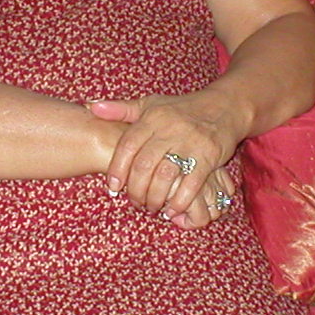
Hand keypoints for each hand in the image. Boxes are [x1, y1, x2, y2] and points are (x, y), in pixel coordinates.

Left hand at [87, 93, 245, 222]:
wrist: (224, 107)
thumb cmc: (181, 109)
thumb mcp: (151, 104)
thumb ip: (121, 109)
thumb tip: (90, 107)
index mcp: (152, 118)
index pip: (128, 145)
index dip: (117, 169)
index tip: (113, 188)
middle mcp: (169, 130)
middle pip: (144, 165)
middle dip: (135, 190)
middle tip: (134, 202)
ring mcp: (190, 144)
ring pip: (165, 177)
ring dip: (155, 198)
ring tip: (151, 207)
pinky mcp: (209, 157)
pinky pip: (191, 184)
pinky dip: (179, 201)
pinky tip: (172, 210)